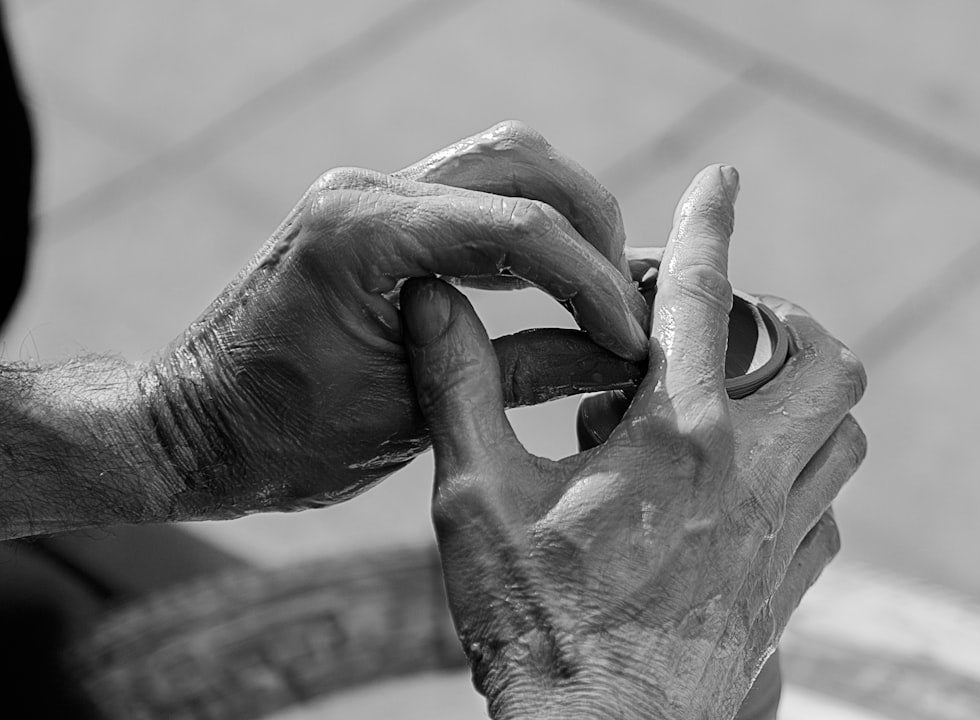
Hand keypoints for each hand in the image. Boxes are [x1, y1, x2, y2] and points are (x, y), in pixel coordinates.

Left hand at [138, 121, 647, 518]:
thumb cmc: (284, 439)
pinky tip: (550, 282)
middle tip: (626, 298)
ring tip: (598, 287)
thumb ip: (526, 373)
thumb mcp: (418, 414)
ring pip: (499, 164)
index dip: (596, 280)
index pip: (520, 228)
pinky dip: (521, 230)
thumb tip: (620, 360)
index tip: (634, 334)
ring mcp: (365, 193)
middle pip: (521, 161)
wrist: (193, 429)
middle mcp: (364, 191)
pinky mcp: (370, 213)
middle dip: (591, 224)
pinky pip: (467, 197)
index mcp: (365, 235)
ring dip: (561, 218)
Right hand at [402, 165, 866, 718]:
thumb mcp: (473, 495)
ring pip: (845, 434)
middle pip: (828, 361)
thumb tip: (432, 298)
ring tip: (734, 405)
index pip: (703, 297)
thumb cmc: (531, 621)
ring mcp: (780, 535)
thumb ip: (456, 386)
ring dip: (803, 398)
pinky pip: (829, 508)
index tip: (723, 177)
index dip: (708, 223)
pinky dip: (800, 474)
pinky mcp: (786, 587)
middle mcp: (750, 475)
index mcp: (676, 437)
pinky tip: (737, 493)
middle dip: (790, 322)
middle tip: (731, 327)